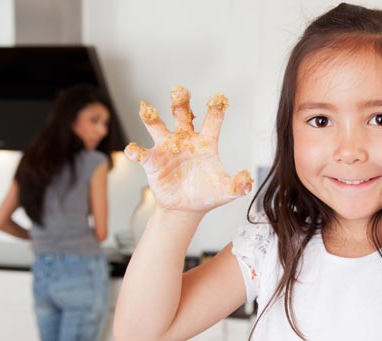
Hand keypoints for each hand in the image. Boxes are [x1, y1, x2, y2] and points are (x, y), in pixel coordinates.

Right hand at [125, 86, 252, 211]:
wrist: (186, 208)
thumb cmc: (207, 194)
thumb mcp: (225, 190)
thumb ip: (238, 185)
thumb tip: (248, 180)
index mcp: (206, 142)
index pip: (213, 120)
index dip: (216, 108)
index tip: (219, 98)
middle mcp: (185, 139)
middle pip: (182, 114)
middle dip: (180, 102)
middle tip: (179, 91)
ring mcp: (167, 148)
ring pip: (157, 126)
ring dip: (151, 117)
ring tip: (147, 108)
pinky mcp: (153, 162)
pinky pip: (141, 153)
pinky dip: (135, 151)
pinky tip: (133, 150)